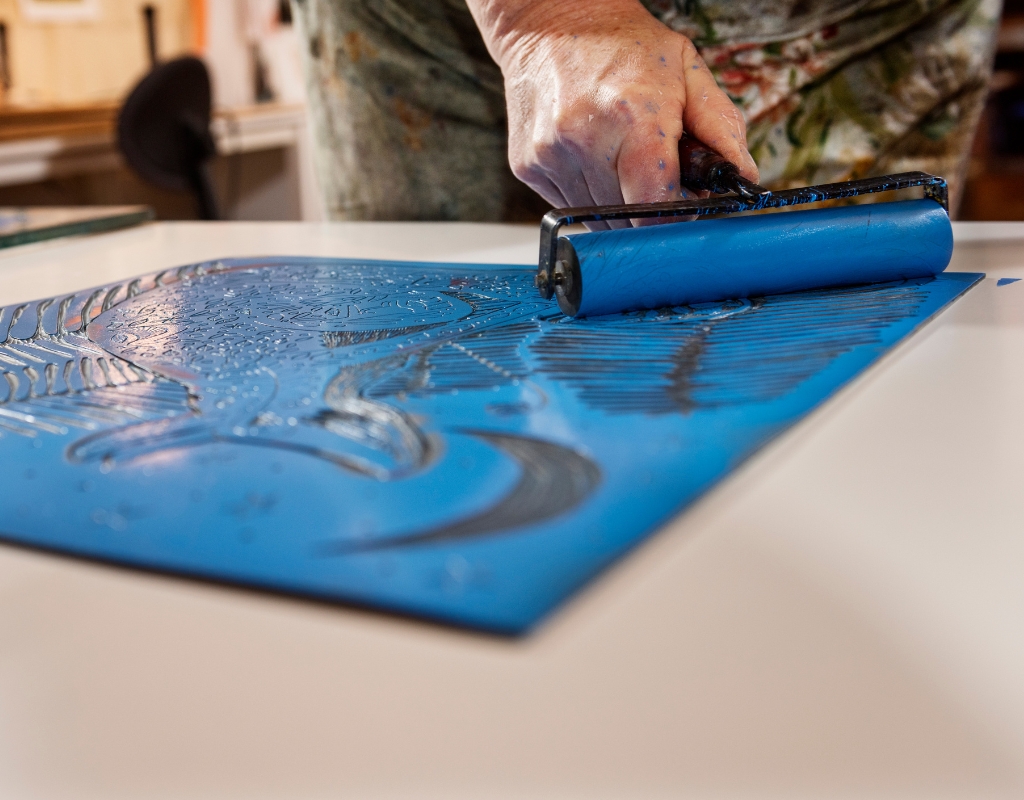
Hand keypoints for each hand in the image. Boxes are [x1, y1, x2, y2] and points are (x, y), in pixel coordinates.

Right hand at [467, 0, 758, 227]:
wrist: (550, 22)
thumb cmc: (621, 44)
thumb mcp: (686, 71)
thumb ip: (722, 127)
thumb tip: (743, 176)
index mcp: (633, 117)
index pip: (653, 206)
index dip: (671, 217)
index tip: (680, 208)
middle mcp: (585, 138)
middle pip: (625, 218)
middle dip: (645, 209)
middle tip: (652, 177)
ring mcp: (550, 155)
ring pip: (594, 218)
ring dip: (614, 204)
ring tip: (618, 161)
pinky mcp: (528, 165)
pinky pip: (567, 205)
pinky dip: (585, 193)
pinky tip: (590, 158)